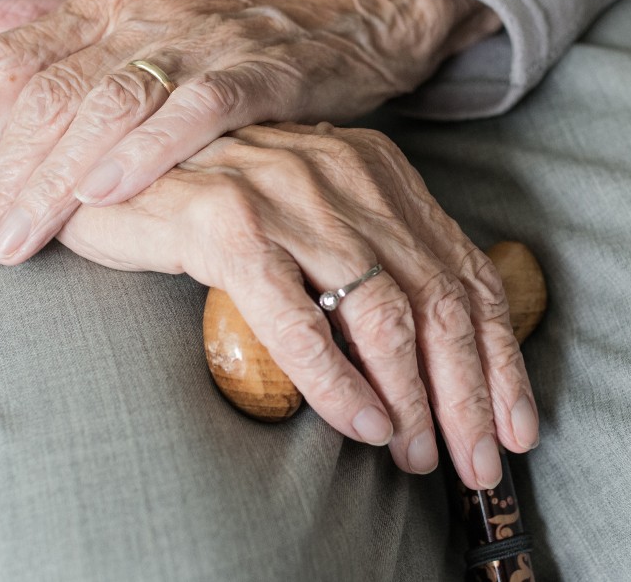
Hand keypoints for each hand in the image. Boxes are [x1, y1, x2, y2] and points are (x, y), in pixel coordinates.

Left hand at [0, 0, 500, 279]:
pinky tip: (106, 192)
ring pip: (107, 107)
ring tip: (18, 240)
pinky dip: (145, 150)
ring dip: (53, 180)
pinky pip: (196, 111)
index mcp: (111, 4)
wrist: (342, 9)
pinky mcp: (261, 73)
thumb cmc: (240, 29)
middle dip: (1, 179)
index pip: (16, 66)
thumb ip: (70, 26)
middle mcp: (146, 16)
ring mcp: (204, 43)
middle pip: (49, 97)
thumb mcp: (148, 13)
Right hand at [59, 124, 538, 489]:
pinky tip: (362, 424)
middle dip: (469, 394)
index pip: (466, 273)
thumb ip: (374, 260)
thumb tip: (438, 350)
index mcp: (379, 173)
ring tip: (419, 454)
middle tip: (478, 462)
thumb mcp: (317, 220)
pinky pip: (299, 321)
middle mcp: (345, 176)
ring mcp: (288, 196)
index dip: (500, 357)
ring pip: (381, 312)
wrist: (113, 167)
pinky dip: (338, 382)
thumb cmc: (218, 208)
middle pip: (437, 299)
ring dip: (412, 396)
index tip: (518, 425)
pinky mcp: (228, 225)